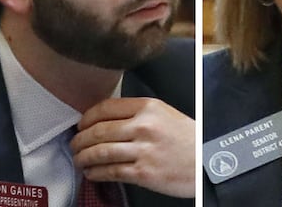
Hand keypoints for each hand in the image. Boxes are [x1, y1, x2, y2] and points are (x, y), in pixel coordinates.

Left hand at [70, 97, 194, 197]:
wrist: (207, 162)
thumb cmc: (189, 141)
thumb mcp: (167, 115)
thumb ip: (141, 114)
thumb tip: (109, 121)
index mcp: (150, 107)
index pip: (106, 108)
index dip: (87, 118)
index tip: (81, 124)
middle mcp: (145, 126)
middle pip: (98, 130)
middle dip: (79, 140)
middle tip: (74, 145)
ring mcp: (143, 150)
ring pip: (100, 152)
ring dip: (83, 158)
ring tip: (79, 160)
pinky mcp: (143, 172)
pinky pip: (110, 171)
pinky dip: (96, 173)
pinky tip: (92, 173)